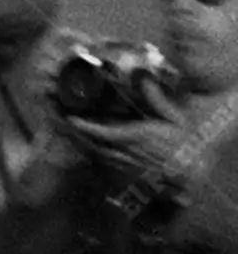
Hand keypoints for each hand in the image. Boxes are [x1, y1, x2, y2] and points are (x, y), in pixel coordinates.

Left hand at [68, 82, 203, 191]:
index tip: (70, 119)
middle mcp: (125, 150)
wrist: (190, 173)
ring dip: (82, 144)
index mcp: (135, 135)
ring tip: (69, 132)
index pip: (101, 132)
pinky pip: (105, 162)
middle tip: (62, 122)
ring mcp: (125, 163)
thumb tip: (145, 80)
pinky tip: (89, 148)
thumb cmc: (185, 144)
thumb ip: (159, 100)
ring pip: (96, 154)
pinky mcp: (128, 172)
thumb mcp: (176, 119)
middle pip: (92, 143)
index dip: (83, 126)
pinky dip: (94, 154)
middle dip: (75, 134)